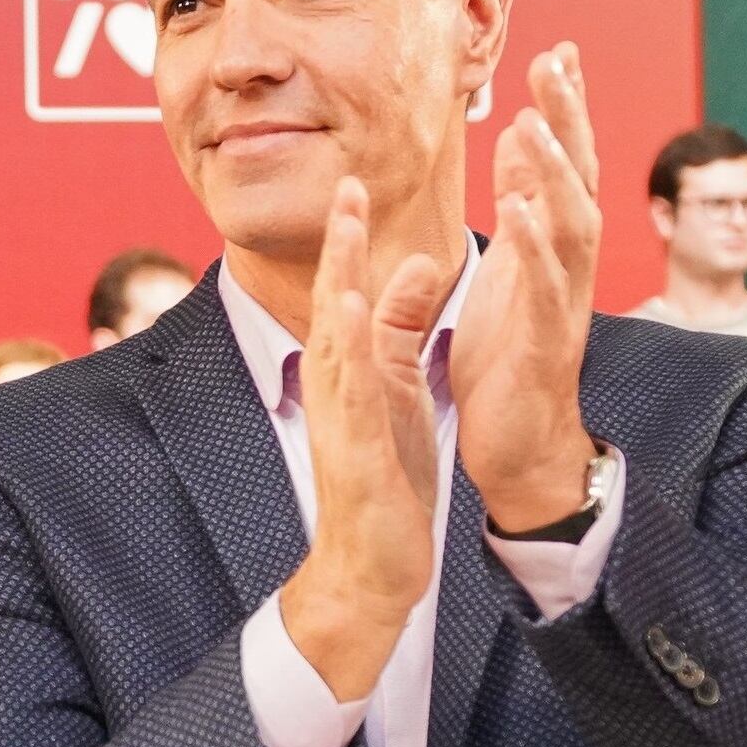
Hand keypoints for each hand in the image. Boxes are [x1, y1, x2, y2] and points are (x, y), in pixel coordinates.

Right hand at [274, 177, 452, 704]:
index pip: (348, 289)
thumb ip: (399, 327)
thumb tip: (413, 265)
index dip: (351, 236)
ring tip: (347, 227)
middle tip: (346, 181)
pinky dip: (351, 347)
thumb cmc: (384, 476)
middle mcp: (336, 384)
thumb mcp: (397, 388)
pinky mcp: (354, 449)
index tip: (357, 181)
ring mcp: (340, 416)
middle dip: (340, 241)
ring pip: (337, 337)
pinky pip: (350, 391)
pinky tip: (352, 310)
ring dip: (340, 279)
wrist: (371, 565)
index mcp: (352, 368)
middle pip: (334, 299)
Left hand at [455, 40, 607, 530]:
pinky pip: (544, 288)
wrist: (521, 448)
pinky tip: (517, 209)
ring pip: (572, 228)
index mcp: (554, 249)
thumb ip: (520, 207)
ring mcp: (562, 304)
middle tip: (553, 61)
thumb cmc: (512, 359)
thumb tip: (522, 141)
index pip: (566, 166)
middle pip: (579, 181)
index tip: (557, 51)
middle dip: (569, 120)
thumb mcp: (509, 269)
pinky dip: (534, 245)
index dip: (565, 110)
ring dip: (558, 173)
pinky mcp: (544, 344)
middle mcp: (569, 268)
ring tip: (538, 122)